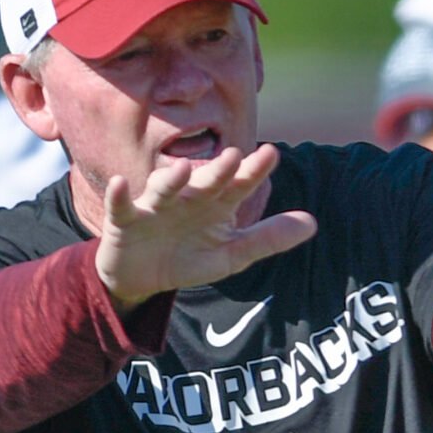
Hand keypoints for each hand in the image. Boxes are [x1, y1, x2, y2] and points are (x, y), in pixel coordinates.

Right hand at [94, 143, 316, 309]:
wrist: (141, 277)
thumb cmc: (189, 256)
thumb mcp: (231, 254)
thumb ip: (269, 238)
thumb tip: (314, 223)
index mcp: (215, 202)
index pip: (238, 185)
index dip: (253, 171)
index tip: (271, 154)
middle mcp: (187, 197)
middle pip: (204, 181)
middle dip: (217, 170)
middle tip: (233, 156)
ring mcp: (155, 206)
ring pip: (163, 188)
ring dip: (171, 178)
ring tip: (183, 168)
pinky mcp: (125, 220)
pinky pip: (121, 206)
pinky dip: (119, 195)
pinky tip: (120, 183)